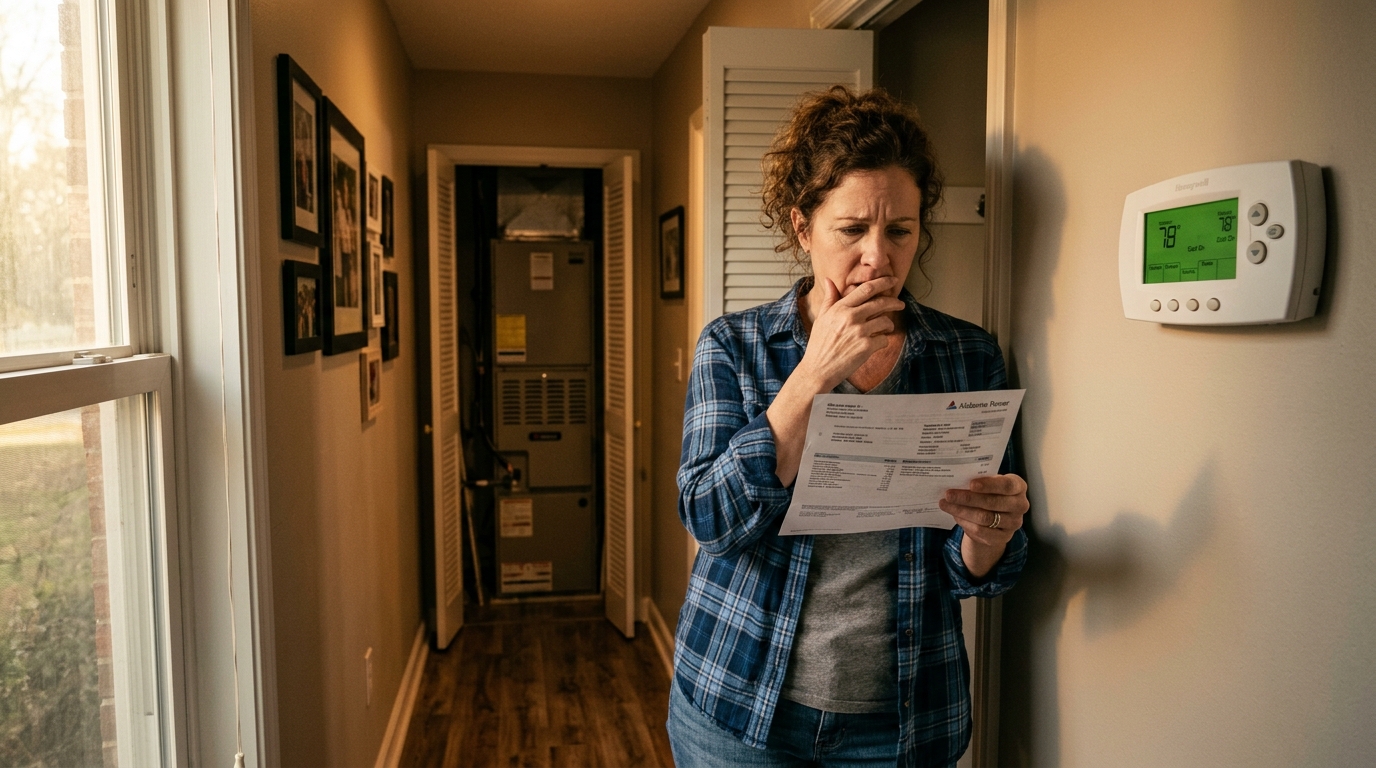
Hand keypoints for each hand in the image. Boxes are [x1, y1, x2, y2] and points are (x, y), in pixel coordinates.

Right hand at [798, 276, 905, 391]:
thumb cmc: (819, 344)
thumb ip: (829, 299)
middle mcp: (851, 317)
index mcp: (840, 308)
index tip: (892, 280)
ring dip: (888, 325)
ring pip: (885, 321)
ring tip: (885, 328)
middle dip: (894, 302)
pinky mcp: (866, 347)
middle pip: (880, 303)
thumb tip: (829, 280)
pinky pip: (884, 339)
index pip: (866, 289)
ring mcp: (859, 332)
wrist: (818, 370)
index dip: (882, 282)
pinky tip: (875, 344)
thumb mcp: (821, 318)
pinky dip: (882, 341)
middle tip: (900, 303)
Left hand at [939, 473, 1028, 577]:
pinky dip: (965, 523)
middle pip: (992, 503)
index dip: (989, 485)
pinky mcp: (1004, 537)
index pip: (1007, 485)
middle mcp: (1020, 505)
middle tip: (948, 495)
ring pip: (984, 518)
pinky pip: (981, 531)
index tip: (971, 484)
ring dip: (962, 511)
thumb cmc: (991, 493)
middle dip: (967, 498)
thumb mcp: (989, 484)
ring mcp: (1014, 523)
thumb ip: (979, 481)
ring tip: (945, 504)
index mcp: (1018, 487)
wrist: (996, 517)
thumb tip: (956, 480)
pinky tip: (955, 515)